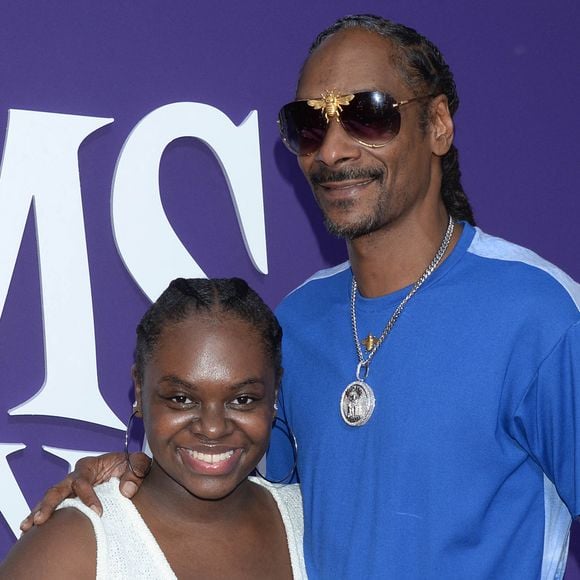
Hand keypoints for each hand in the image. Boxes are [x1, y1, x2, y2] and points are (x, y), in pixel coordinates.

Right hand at [19, 451, 150, 531]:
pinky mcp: (70, 499)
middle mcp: (76, 476)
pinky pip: (54, 507)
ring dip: (39, 510)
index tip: (98, 512)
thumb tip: (127, 490)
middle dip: (49, 503)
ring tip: (28, 526)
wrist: (128, 470)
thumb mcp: (139, 462)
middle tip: (41, 519)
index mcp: (91, 465)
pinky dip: (42, 514)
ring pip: (51, 498)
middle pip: (58, 488)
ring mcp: (71, 488)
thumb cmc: (130, 466)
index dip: (88, 496)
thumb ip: (137, 468)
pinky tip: (30, 528)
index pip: (83, 480)